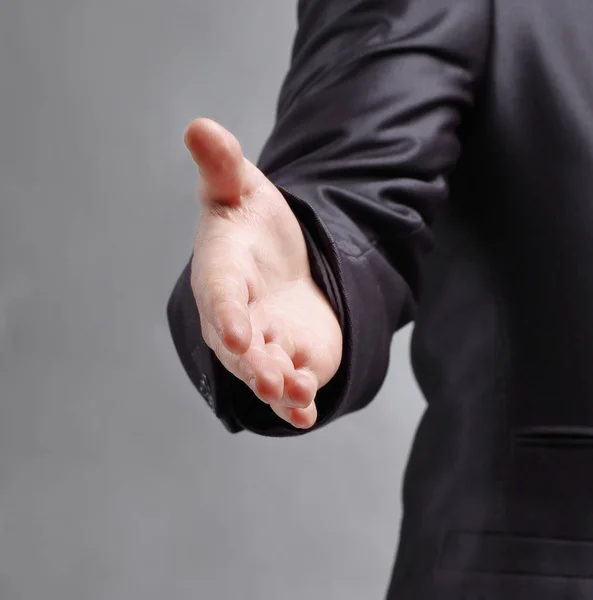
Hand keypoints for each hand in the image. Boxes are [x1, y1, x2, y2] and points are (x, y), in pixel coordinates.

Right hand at [185, 118, 342, 428]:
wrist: (278, 261)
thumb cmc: (252, 225)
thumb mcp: (242, 189)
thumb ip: (222, 166)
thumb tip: (199, 124)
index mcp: (221, 274)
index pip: (220, 296)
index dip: (226, 314)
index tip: (237, 334)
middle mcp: (237, 315)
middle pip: (240, 345)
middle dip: (254, 363)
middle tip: (270, 379)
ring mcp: (264, 341)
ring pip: (265, 371)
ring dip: (278, 386)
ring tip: (297, 396)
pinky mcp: (290, 357)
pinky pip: (290, 385)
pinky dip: (297, 402)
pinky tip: (308, 412)